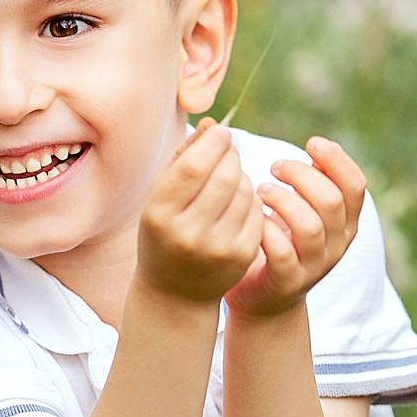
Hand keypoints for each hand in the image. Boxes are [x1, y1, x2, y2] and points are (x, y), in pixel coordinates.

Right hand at [135, 119, 262, 304]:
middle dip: (231, 155)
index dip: (213, 142)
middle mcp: (188, 234)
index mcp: (159, 214)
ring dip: (241, 176)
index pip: (194, 166)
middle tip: (227, 152)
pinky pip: (257, 211)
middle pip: (225, 175)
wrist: (176, 292)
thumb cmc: (165, 232)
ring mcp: (217, 248)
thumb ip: (183, 158)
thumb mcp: (160, 197)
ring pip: (246, 190)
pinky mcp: (241, 256)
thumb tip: (213, 124)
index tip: (221, 132)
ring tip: (228, 180)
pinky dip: (251, 198)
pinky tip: (237, 203)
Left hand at [226, 137, 367, 318]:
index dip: (337, 160)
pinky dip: (266, 229)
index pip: (356, 187)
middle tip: (275, 167)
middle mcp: (337, 245)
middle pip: (330, 201)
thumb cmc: (281, 242)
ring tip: (261, 190)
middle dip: (301, 176)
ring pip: (309, 226)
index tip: (312, 143)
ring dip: (282, 200)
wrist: (265, 298)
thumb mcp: (304, 211)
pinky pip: (282, 251)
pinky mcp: (288, 281)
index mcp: (346, 223)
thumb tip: (318, 144)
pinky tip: (254, 218)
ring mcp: (314, 266)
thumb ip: (313, 184)